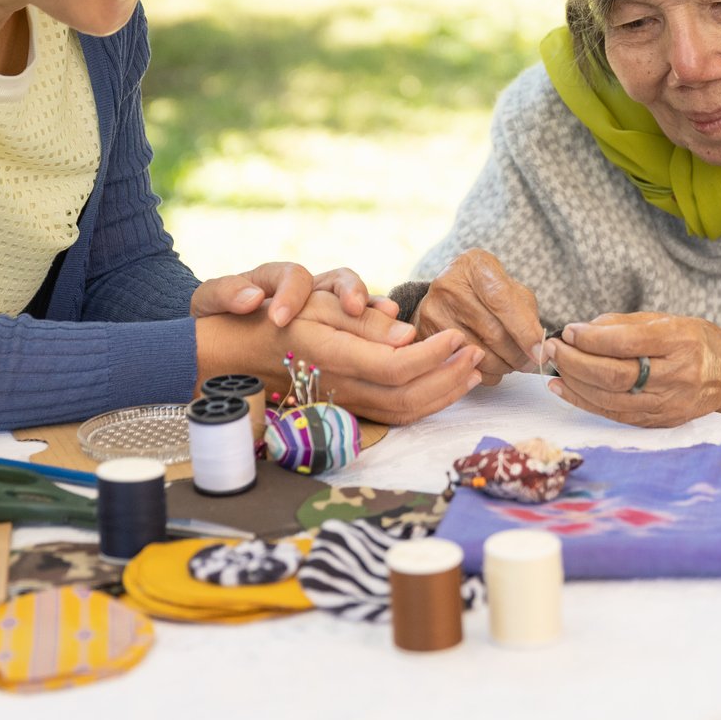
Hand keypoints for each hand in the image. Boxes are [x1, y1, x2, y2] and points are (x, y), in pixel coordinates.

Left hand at [191, 263, 399, 328]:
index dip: (290, 294)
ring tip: (386, 316)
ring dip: (373, 310)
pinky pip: (365, 326)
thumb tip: (250, 298)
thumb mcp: (212, 300)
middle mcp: (310, 289)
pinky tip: (395, 342)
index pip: (290, 275)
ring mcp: (329, 308)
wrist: (223, 330)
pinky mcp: (339, 330)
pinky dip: (380, 330)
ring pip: (359, 300)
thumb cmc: (220, 314)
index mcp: (278, 278)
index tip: (279, 318)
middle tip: (353, 307)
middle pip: (339, 279)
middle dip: (350, 292)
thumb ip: (226, 292)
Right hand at [271, 292, 485, 424]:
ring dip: (445, 393)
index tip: (457, 334)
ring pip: (405, 412)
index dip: (433, 354)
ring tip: (472, 370)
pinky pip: (396, 415)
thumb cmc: (283, 318)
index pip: (398, 367)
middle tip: (475, 351)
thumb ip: (365, 322)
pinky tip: (447, 386)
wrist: (245, 353)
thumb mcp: (319, 304)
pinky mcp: (351, 409)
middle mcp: (343, 388)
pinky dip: (428, 404)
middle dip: (450, 375)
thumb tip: (408, 335)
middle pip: (409, 396)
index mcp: (336, 358)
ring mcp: (347, 404)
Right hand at [415, 248, 544, 385]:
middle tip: (530, 362)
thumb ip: (525, 312)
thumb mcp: (508, 288)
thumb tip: (537, 347)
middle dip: (517, 355)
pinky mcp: (424, 335)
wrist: (445, 293)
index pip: (503, 302)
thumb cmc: (484, 292)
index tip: (540, 351)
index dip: (524, 331)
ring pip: (477, 354)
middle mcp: (449, 285)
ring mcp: (432, 311)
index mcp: (475, 266)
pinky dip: (484, 373)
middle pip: (492, 333)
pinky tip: (492, 366)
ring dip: (503, 367)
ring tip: (512, 363)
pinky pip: (461, 366)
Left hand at [541, 312, 720, 427]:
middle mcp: (676, 375)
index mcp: (681, 342)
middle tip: (551, 348)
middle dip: (575, 362)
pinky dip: (585, 401)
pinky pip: (615, 414)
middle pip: (615, 375)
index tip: (568, 331)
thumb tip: (580, 331)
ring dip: (574, 384)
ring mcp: (668, 403)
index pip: (627, 343)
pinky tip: (565, 389)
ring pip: (610, 398)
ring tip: (553, 368)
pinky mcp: (659, 421)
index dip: (592, 339)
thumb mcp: (668, 319)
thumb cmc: (699, 342)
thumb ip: (624, 324)